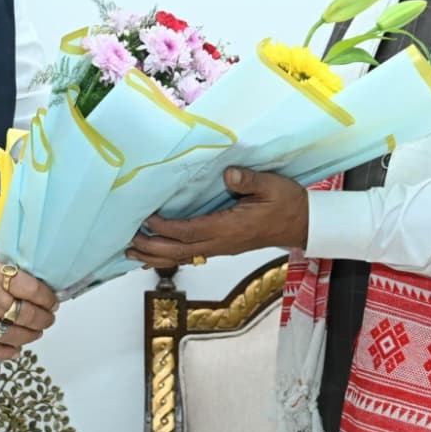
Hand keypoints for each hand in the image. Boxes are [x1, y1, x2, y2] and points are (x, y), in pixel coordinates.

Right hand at [0, 236, 57, 361]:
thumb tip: (18, 273)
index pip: (32, 290)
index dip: (47, 297)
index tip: (52, 298)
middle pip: (26, 314)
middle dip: (44, 317)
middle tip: (49, 316)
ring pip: (11, 334)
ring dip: (30, 335)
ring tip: (37, 331)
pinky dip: (3, 352)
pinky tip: (15, 350)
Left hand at [127, 167, 308, 268]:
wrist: (303, 224)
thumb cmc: (287, 203)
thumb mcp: (272, 185)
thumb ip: (249, 181)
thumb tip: (229, 174)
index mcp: (232, 228)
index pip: (192, 232)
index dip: (168, 229)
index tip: (147, 220)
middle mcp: (223, 242)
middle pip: (181, 251)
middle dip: (153, 247)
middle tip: (128, 242)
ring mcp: (223, 247)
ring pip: (184, 257)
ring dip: (157, 256)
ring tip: (132, 253)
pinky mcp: (224, 246)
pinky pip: (192, 254)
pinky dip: (171, 256)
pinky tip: (157, 254)